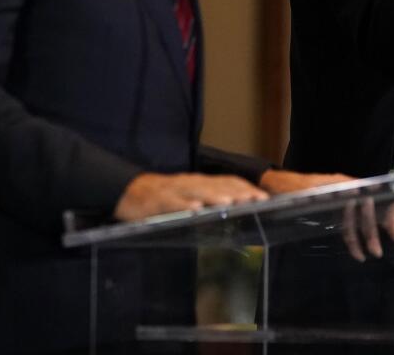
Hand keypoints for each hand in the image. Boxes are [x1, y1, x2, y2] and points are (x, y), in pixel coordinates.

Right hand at [113, 172, 267, 220]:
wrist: (129, 191)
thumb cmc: (164, 199)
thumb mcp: (189, 198)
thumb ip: (209, 202)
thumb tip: (234, 212)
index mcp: (200, 183)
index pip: (228, 182)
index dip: (246, 189)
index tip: (264, 199)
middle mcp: (191, 183)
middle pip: (218, 185)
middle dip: (238, 193)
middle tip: (256, 201)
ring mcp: (175, 190)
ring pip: (198, 190)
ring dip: (215, 196)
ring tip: (231, 203)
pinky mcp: (158, 200)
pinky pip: (173, 202)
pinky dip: (185, 205)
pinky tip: (196, 209)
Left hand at [258, 169, 393, 260]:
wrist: (272, 187)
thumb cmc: (288, 188)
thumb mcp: (306, 191)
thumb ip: (328, 193)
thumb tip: (354, 193)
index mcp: (343, 185)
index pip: (373, 196)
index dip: (387, 209)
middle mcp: (346, 191)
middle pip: (369, 210)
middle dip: (378, 229)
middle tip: (386, 247)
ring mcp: (340, 201)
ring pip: (359, 220)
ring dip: (367, 236)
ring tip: (372, 255)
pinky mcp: (333, 210)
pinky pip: (348, 224)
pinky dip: (353, 237)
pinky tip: (357, 252)